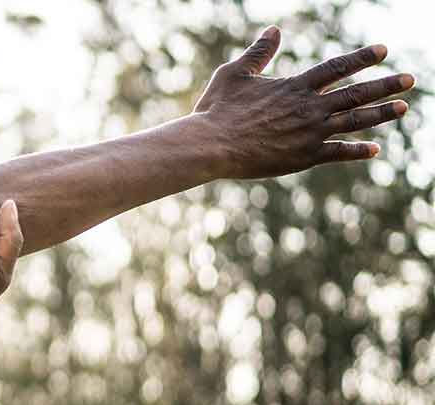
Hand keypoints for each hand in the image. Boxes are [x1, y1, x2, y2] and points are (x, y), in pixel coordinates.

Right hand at [194, 26, 414, 179]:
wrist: (211, 144)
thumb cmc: (218, 109)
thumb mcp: (235, 74)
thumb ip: (259, 52)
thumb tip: (274, 30)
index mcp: (294, 86)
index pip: (336, 67)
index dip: (361, 58)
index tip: (383, 51)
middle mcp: (308, 107)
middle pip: (355, 93)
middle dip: (385, 85)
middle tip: (410, 79)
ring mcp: (310, 133)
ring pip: (354, 121)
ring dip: (381, 113)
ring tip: (403, 107)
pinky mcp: (304, 157)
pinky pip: (338, 152)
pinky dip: (358, 151)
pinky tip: (375, 149)